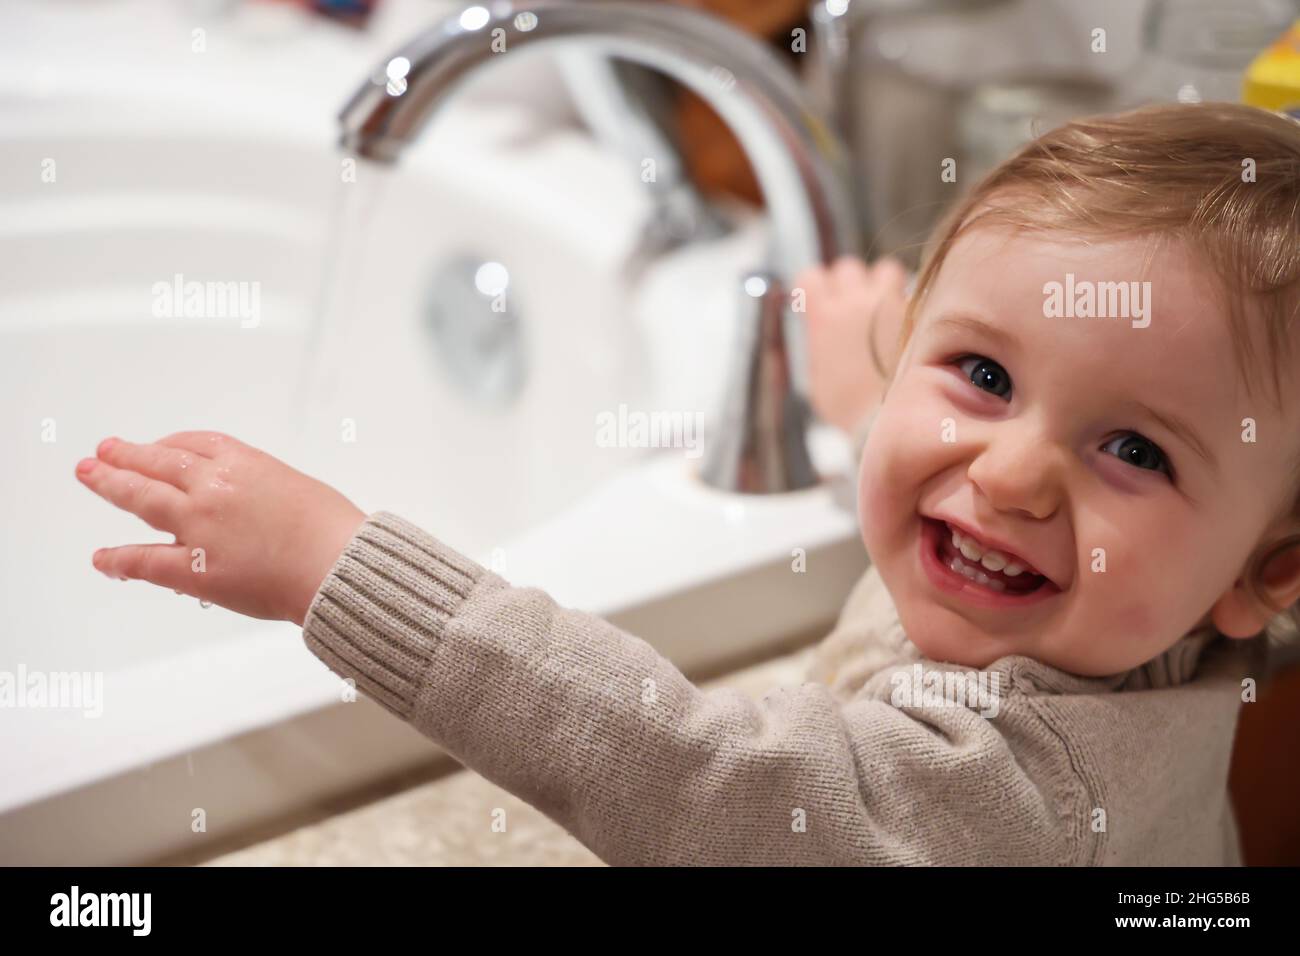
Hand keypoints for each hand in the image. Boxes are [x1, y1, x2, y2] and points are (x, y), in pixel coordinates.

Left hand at [75, 432, 365, 625]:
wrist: (338, 565)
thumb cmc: (334, 530)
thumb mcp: (298, 488)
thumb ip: (265, 490)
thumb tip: (251, 503)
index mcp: (244, 463)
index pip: (194, 443)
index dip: (168, 443)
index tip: (157, 446)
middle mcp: (213, 487)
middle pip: (158, 462)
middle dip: (127, 455)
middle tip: (104, 451)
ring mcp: (198, 526)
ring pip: (142, 498)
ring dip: (111, 485)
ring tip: (90, 475)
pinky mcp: (194, 569)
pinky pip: (144, 561)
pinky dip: (118, 560)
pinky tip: (102, 558)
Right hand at [795, 255, 908, 432]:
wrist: (886, 418)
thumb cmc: (847, 406)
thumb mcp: (816, 375)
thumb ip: (819, 342)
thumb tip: (822, 331)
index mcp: (822, 317)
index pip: (810, 277)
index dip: (813, 287)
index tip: (817, 299)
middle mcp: (853, 302)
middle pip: (847, 268)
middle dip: (848, 283)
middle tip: (852, 306)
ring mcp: (888, 303)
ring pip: (883, 270)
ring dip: (881, 284)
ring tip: (882, 308)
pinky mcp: (916, 311)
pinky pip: (910, 292)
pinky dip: (906, 303)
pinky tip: (903, 324)